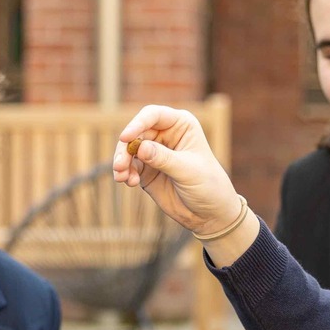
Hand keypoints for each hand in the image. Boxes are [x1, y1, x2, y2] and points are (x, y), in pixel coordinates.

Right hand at [112, 106, 257, 261]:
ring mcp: (153, 152)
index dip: (137, 124)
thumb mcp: (188, 171)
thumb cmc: (208, 185)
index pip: (153, 115)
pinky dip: (125, 173)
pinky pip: (129, 167)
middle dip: (125, 148)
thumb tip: (139, 147)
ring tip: (122, 177)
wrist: (209, 213)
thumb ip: (164, 159)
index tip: (125, 138)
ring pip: (129, 150)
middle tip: (120, 166)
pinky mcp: (146, 170)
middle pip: (136, 132)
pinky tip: (130, 182)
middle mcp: (165, 134)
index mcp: (181, 125)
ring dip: (121, 162)